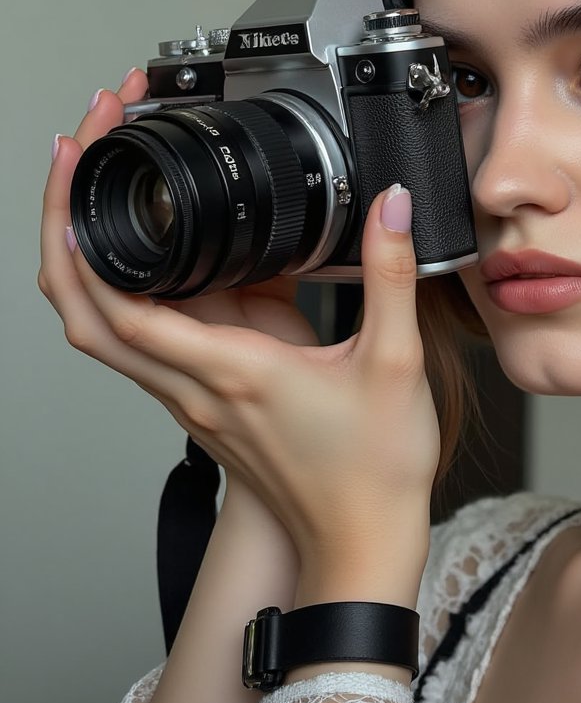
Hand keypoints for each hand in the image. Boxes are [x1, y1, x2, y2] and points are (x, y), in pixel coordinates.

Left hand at [40, 72, 439, 589]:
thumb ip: (389, 275)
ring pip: (108, 333)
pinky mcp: (210, 407)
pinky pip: (149, 347)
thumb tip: (389, 207)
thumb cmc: (372, 470)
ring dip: (89, 264)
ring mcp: (195, 402)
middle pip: (85, 313)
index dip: (84, 231)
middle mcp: (195, 388)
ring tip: (102, 197)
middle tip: (76, 160)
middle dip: (62, 229)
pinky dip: (134, 298)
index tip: (82, 165)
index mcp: (230, 372)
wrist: (361, 541)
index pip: (120, 305)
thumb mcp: (395, 361)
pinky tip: (170, 266)